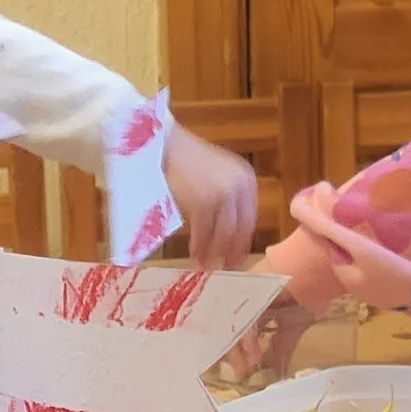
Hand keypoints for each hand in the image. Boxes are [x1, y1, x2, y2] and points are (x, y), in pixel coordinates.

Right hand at [165, 127, 257, 267]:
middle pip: (240, 230)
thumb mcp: (217, 175)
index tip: (237, 256)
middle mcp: (241, 186)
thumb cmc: (184, 160)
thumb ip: (228, 199)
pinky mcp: (204, 202)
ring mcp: (223, 194)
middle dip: (231, 251)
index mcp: (247, 179)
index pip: (250, 218)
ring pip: (223, 235)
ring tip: (206, 263)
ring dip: (214, 252)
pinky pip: (205, 233)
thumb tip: (231, 234)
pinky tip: (195, 254)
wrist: (161, 145)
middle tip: (224, 267)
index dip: (242, 240)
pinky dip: (200, 246)